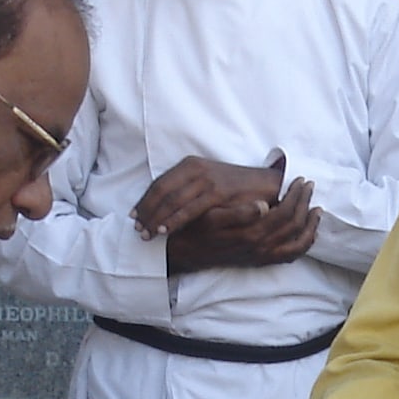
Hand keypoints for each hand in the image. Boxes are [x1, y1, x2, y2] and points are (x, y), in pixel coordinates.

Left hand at [133, 155, 286, 237]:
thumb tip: (161, 206)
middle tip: (137, 230)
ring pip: (172, 201)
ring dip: (156, 219)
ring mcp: (207, 180)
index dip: (143, 201)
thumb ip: (186, 190)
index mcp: (189, 164)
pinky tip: (165, 230)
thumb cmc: (234, 187)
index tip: (133, 216)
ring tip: (147, 234)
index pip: (158, 183)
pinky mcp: (218, 192)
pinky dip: (174, 220)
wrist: (265, 185)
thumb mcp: (206, 183)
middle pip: (161, 192)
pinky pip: (190, 209)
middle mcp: (195, 169)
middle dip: (146, 212)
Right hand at [167, 180, 319, 272]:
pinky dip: (303, 245)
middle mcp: (260, 248)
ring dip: (311, 227)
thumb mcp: (211, 217)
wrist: (182, 254)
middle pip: (295, 226)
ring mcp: (262, 257)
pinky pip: (289, 257)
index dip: (295, 195)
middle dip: (305, 204)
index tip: (299, 179)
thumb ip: (238, 212)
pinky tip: (307, 234)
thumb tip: (263, 205)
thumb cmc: (195, 230)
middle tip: (310, 186)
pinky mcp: (260, 261)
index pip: (284, 212)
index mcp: (251, 233)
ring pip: (297, 244)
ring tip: (316, 210)